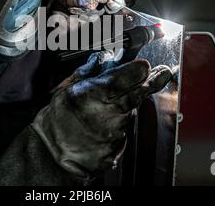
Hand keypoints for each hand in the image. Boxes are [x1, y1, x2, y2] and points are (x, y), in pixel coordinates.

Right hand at [31, 51, 171, 181]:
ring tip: (108, 107)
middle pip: (141, 91)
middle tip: (163, 72)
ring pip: (131, 112)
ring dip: (127, 106)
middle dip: (154, 79)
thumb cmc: (55, 122)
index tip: (144, 65)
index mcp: (95, 92)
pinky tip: (103, 125)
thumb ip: (86, 72)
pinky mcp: (118, 146)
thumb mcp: (64, 89)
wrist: (50, 156)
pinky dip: (118, 125)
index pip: (130, 75)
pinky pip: (123, 130)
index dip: (141, 68)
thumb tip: (100, 58)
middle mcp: (109, 111)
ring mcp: (115, 131)